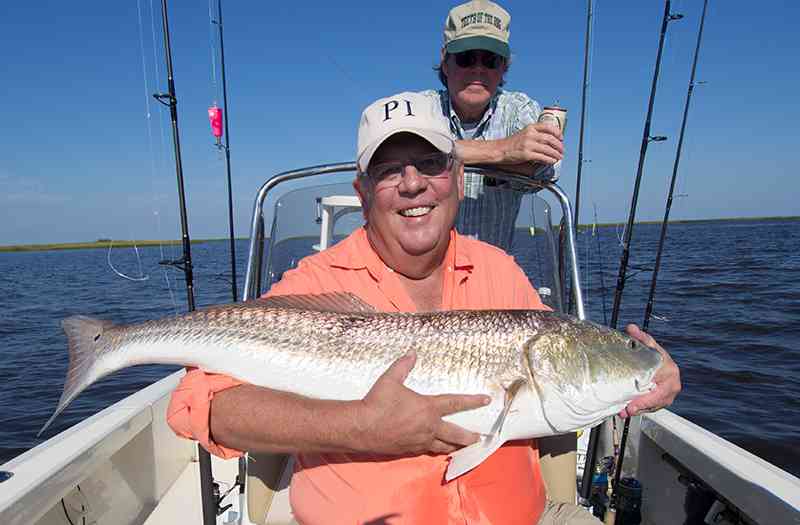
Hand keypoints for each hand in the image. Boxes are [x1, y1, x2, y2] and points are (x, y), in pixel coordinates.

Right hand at [357, 351, 489, 454]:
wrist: (362, 428)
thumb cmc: (378, 402)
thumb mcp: (390, 380)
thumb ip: (403, 366)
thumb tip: (412, 353)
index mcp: (428, 408)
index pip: (456, 403)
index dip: (472, 400)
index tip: (486, 400)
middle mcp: (428, 427)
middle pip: (456, 434)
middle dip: (469, 436)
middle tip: (479, 438)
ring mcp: (420, 441)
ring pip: (443, 446)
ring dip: (454, 447)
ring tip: (462, 448)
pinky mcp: (409, 450)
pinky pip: (427, 451)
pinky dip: (435, 450)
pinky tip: (436, 450)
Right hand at [500, 123, 563, 167]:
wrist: (499, 150)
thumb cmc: (511, 144)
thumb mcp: (523, 134)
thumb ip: (535, 135)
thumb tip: (548, 141)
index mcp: (530, 128)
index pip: (548, 127)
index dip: (557, 133)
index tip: (561, 138)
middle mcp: (530, 134)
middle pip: (550, 139)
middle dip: (559, 146)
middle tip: (562, 150)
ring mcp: (528, 144)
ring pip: (548, 149)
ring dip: (556, 154)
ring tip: (559, 157)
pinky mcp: (526, 154)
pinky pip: (542, 157)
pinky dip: (549, 160)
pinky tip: (552, 161)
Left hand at [619, 324, 680, 417]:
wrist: (656, 359)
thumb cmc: (651, 352)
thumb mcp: (646, 344)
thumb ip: (639, 337)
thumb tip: (631, 328)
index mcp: (670, 371)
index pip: (658, 391)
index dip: (645, 400)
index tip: (632, 404)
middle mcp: (672, 384)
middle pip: (655, 401)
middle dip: (639, 408)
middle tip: (625, 410)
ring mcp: (669, 393)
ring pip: (653, 406)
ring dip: (638, 410)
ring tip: (622, 412)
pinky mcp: (663, 399)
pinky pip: (651, 406)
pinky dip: (639, 409)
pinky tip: (626, 409)